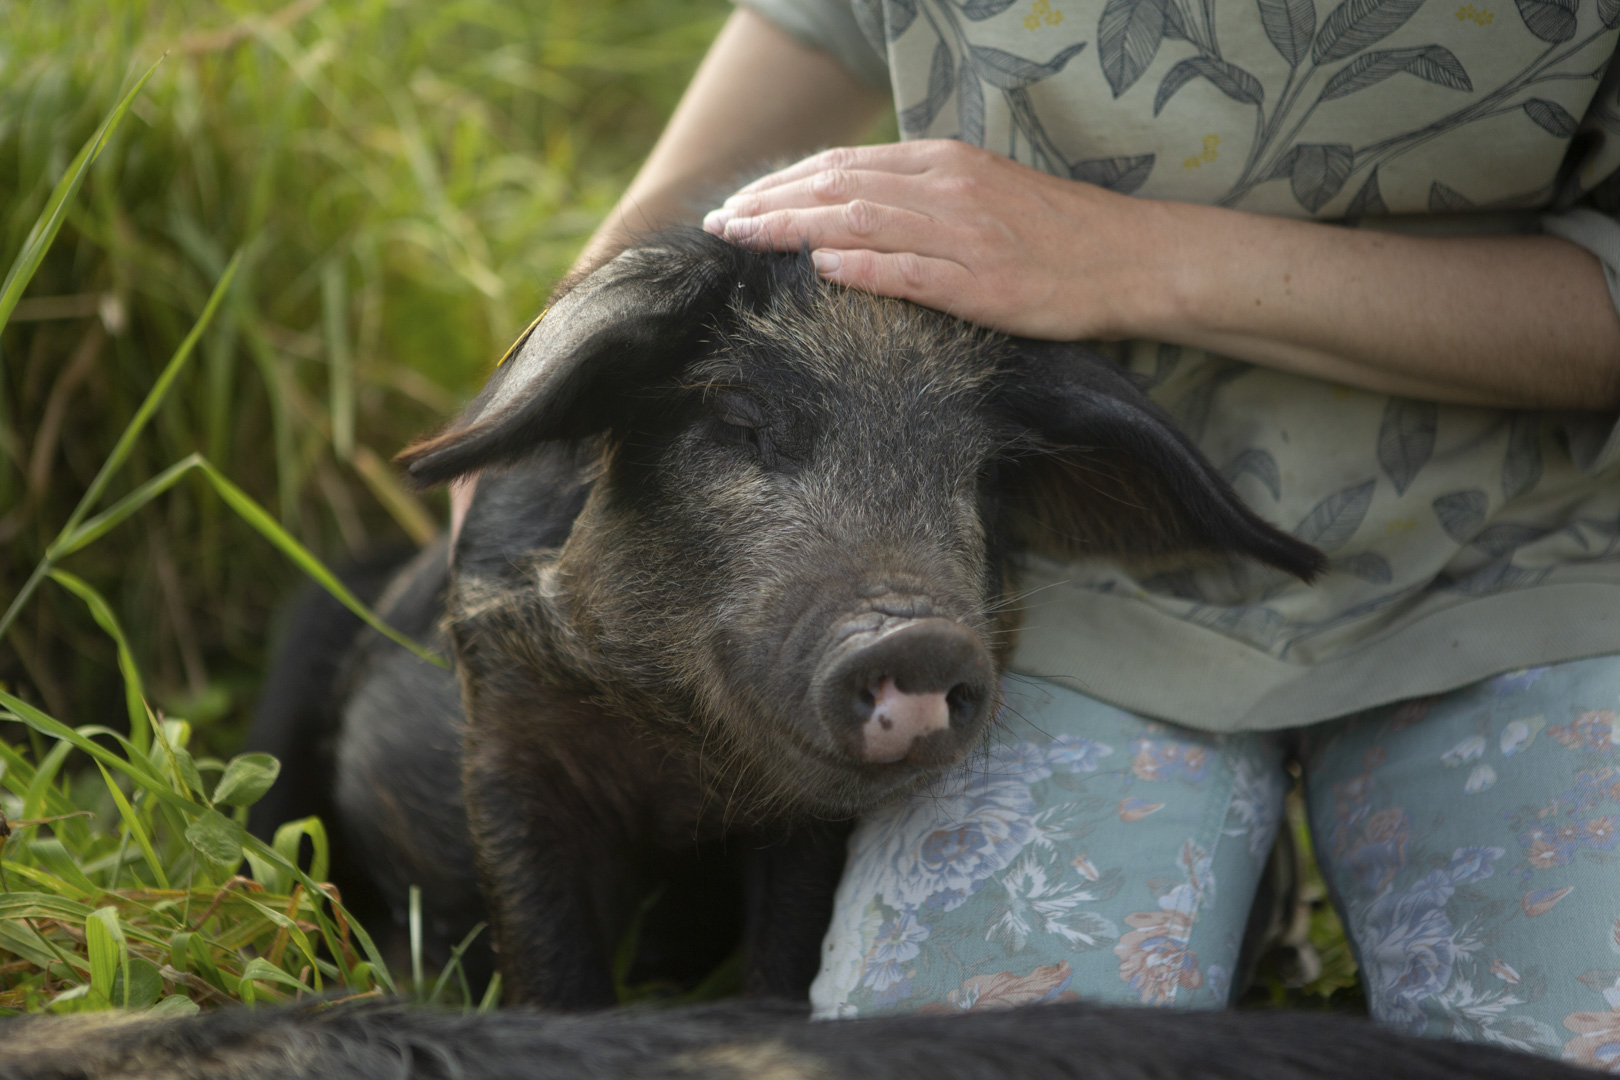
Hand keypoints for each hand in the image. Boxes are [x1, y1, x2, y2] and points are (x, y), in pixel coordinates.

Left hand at [702, 140, 1175, 340]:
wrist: (1132, 259)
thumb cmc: (1056, 236)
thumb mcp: (983, 196)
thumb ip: (921, 197)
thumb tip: (854, 210)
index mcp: (945, 164)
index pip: (844, 166)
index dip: (784, 184)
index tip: (740, 205)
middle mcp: (948, 189)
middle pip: (838, 187)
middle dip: (770, 204)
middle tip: (718, 226)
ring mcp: (965, 236)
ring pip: (861, 221)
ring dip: (793, 228)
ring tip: (744, 240)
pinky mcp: (985, 285)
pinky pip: (911, 271)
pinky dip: (862, 265)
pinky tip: (819, 266)